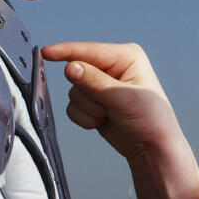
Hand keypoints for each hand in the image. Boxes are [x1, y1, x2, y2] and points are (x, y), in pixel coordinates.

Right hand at [42, 41, 181, 162]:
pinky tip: (104, 121)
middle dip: (89, 95)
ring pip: (73, 93)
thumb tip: (70, 67)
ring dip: (89, 109)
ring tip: (111, 115)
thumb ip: (94, 82)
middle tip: (109, 106)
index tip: (46, 53)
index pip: (89, 51)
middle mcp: (112, 66)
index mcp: (126, 56)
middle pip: (77, 73)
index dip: (67, 52)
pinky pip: (72, 107)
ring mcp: (100, 84)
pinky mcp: (92, 102)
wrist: (151, 147)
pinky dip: (85, 118)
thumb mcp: (123, 98)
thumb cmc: (149, 119)